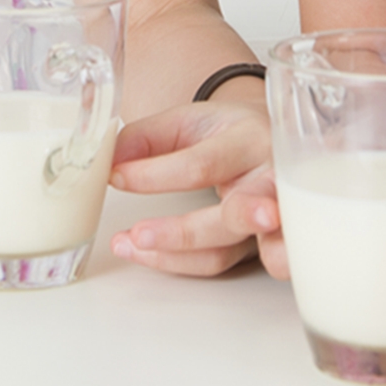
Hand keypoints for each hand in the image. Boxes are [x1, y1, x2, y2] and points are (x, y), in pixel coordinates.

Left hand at [104, 99, 276, 277]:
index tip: (114, 177)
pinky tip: (156, 258)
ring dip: (179, 255)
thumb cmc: (230, 133)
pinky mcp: (265, 244)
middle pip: (233, 213)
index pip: (203, 164)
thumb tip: (108, 160)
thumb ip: (150, 136)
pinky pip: (226, 264)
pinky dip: (190, 266)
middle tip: (140, 234)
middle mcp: (270, 181)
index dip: (156, 174)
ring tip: (137, 247)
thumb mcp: (193, 120)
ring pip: (228, 247)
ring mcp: (275, 219)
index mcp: (250, 140)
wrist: (276, 143)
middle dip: (186, 231)